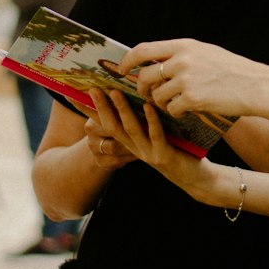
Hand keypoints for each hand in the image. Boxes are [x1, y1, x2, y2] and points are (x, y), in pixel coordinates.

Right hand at [93, 90, 217, 202]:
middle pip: (112, 127)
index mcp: (130, 143)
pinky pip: (156, 135)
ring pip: (130, 130)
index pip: (104, 125)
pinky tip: (148, 106)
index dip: (89, 111)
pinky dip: (151, 120)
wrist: (196, 179)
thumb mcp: (156, 135)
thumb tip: (137, 88)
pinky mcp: (163, 156)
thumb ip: (144, 118)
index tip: (73, 95)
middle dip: (101, 108)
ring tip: (116, 92)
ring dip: (122, 111)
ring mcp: (148, 153)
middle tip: (93, 89)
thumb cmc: (178, 152)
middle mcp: (134, 149)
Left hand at [120, 39, 263, 118]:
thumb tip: (155, 61)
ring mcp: (186, 80)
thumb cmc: (232, 70)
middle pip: (145, 76)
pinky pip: (170, 109)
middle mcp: (181, 60)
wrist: (255, 85)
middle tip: (145, 94)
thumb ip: (180, 55)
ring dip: (160, 102)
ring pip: (157, 95)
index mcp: (183, 46)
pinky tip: (186, 110)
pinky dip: (175, 112)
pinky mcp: (192, 99)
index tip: (123, 69)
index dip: (128, 61)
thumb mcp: (205, 53)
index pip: (143, 49)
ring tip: (172, 103)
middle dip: (141, 88)